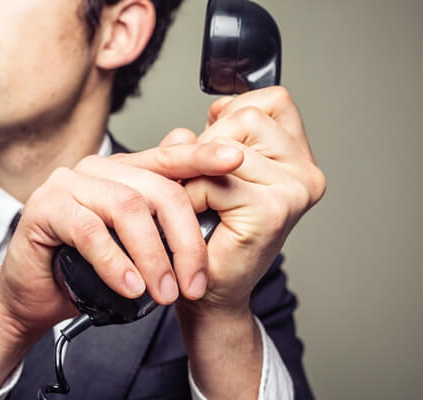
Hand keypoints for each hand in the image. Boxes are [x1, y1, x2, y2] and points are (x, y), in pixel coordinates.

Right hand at [0, 136, 243, 394]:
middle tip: (193, 283)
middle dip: (183, 240)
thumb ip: (162, 217)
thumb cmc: (86, 270)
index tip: (236, 161)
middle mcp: (95, 170)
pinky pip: (88, 230)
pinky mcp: (44, 207)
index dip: (201, 158)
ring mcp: (67, 184)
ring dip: (152, 256)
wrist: (35, 296)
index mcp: (120, 172)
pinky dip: (114, 261)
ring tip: (162, 294)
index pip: (168, 159)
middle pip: (155, 189)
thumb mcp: (135, 246)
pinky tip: (129, 287)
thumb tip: (204, 193)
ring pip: (126, 207)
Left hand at [181, 86, 326, 314]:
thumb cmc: (206, 233)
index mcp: (298, 157)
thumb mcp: (205, 171)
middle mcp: (305, 172)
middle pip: (247, 116)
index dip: (232, 114)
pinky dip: (192, 195)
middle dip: (209, 143)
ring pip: (229, 145)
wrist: (208, 292)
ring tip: (198, 200)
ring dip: (197, 170)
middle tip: (201, 183)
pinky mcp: (273, 209)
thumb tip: (193, 124)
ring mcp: (295, 190)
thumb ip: (201, 140)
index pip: (272, 99)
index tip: (214, 147)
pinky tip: (197, 217)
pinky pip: (215, 180)